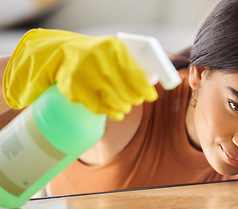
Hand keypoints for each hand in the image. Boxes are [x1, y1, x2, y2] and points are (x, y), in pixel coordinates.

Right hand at [3, 28, 157, 120]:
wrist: (66, 54)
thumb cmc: (101, 55)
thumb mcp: (116, 52)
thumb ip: (134, 64)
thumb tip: (151, 82)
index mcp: (111, 46)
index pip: (132, 71)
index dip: (143, 87)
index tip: (151, 96)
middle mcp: (95, 57)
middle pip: (122, 87)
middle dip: (134, 98)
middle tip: (137, 100)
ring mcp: (82, 73)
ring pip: (110, 98)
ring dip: (123, 106)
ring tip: (126, 106)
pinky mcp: (73, 88)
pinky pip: (97, 106)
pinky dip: (110, 112)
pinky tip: (117, 113)